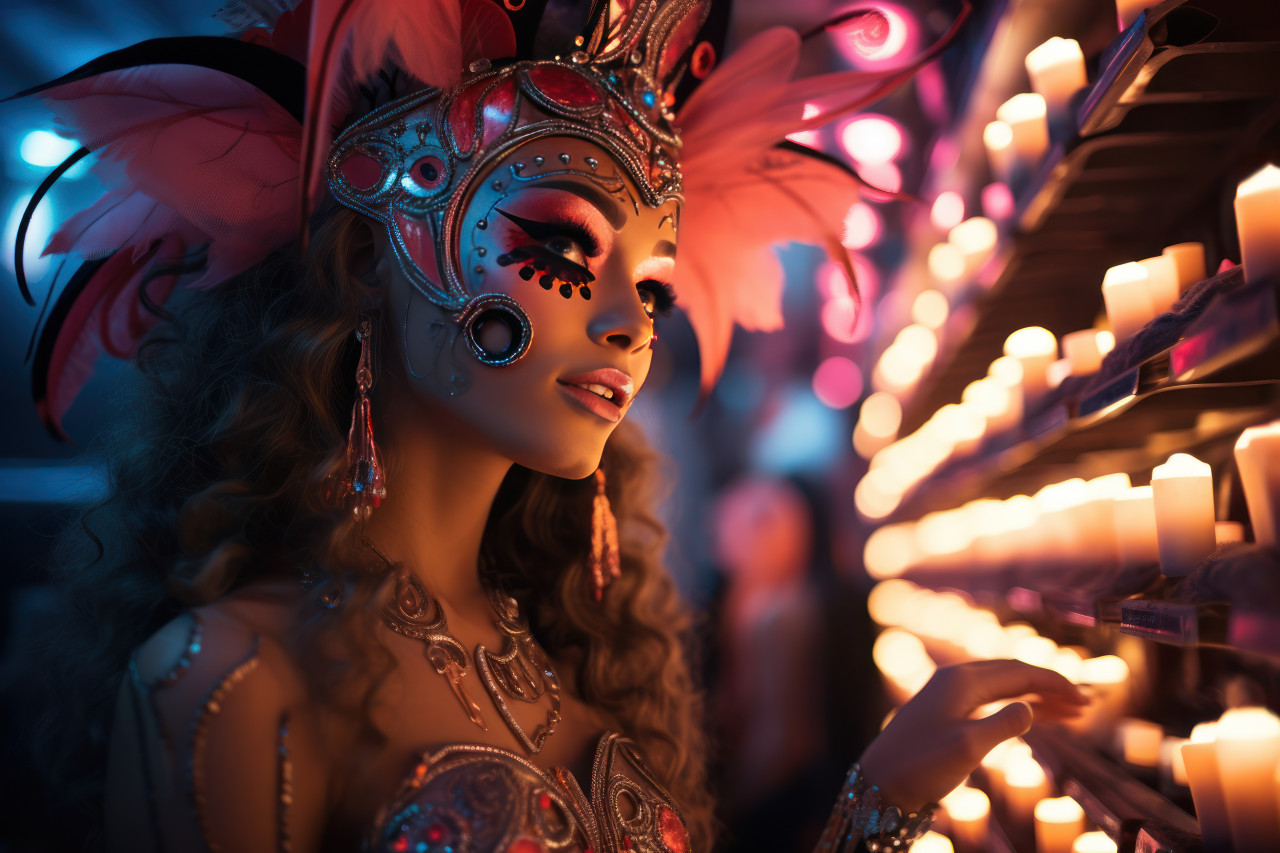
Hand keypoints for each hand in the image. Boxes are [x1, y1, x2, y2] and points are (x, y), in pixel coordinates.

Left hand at [857, 659, 1088, 808]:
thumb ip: (1002, 725)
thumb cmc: (920, 765)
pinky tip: (1037, 718)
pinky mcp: (947, 711)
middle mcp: (956, 679)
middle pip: (1014, 674)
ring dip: (1037, 698)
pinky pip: (991, 700)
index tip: (1085, 700)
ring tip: (1072, 714)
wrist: (880, 781)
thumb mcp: (966, 748)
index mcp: (962, 680)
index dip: (1054, 684)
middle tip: (1085, 705)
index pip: (1020, 672)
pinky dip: (1017, 706)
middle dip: (1050, 687)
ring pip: (1004, 687)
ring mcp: (950, 694)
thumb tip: (1031, 708)